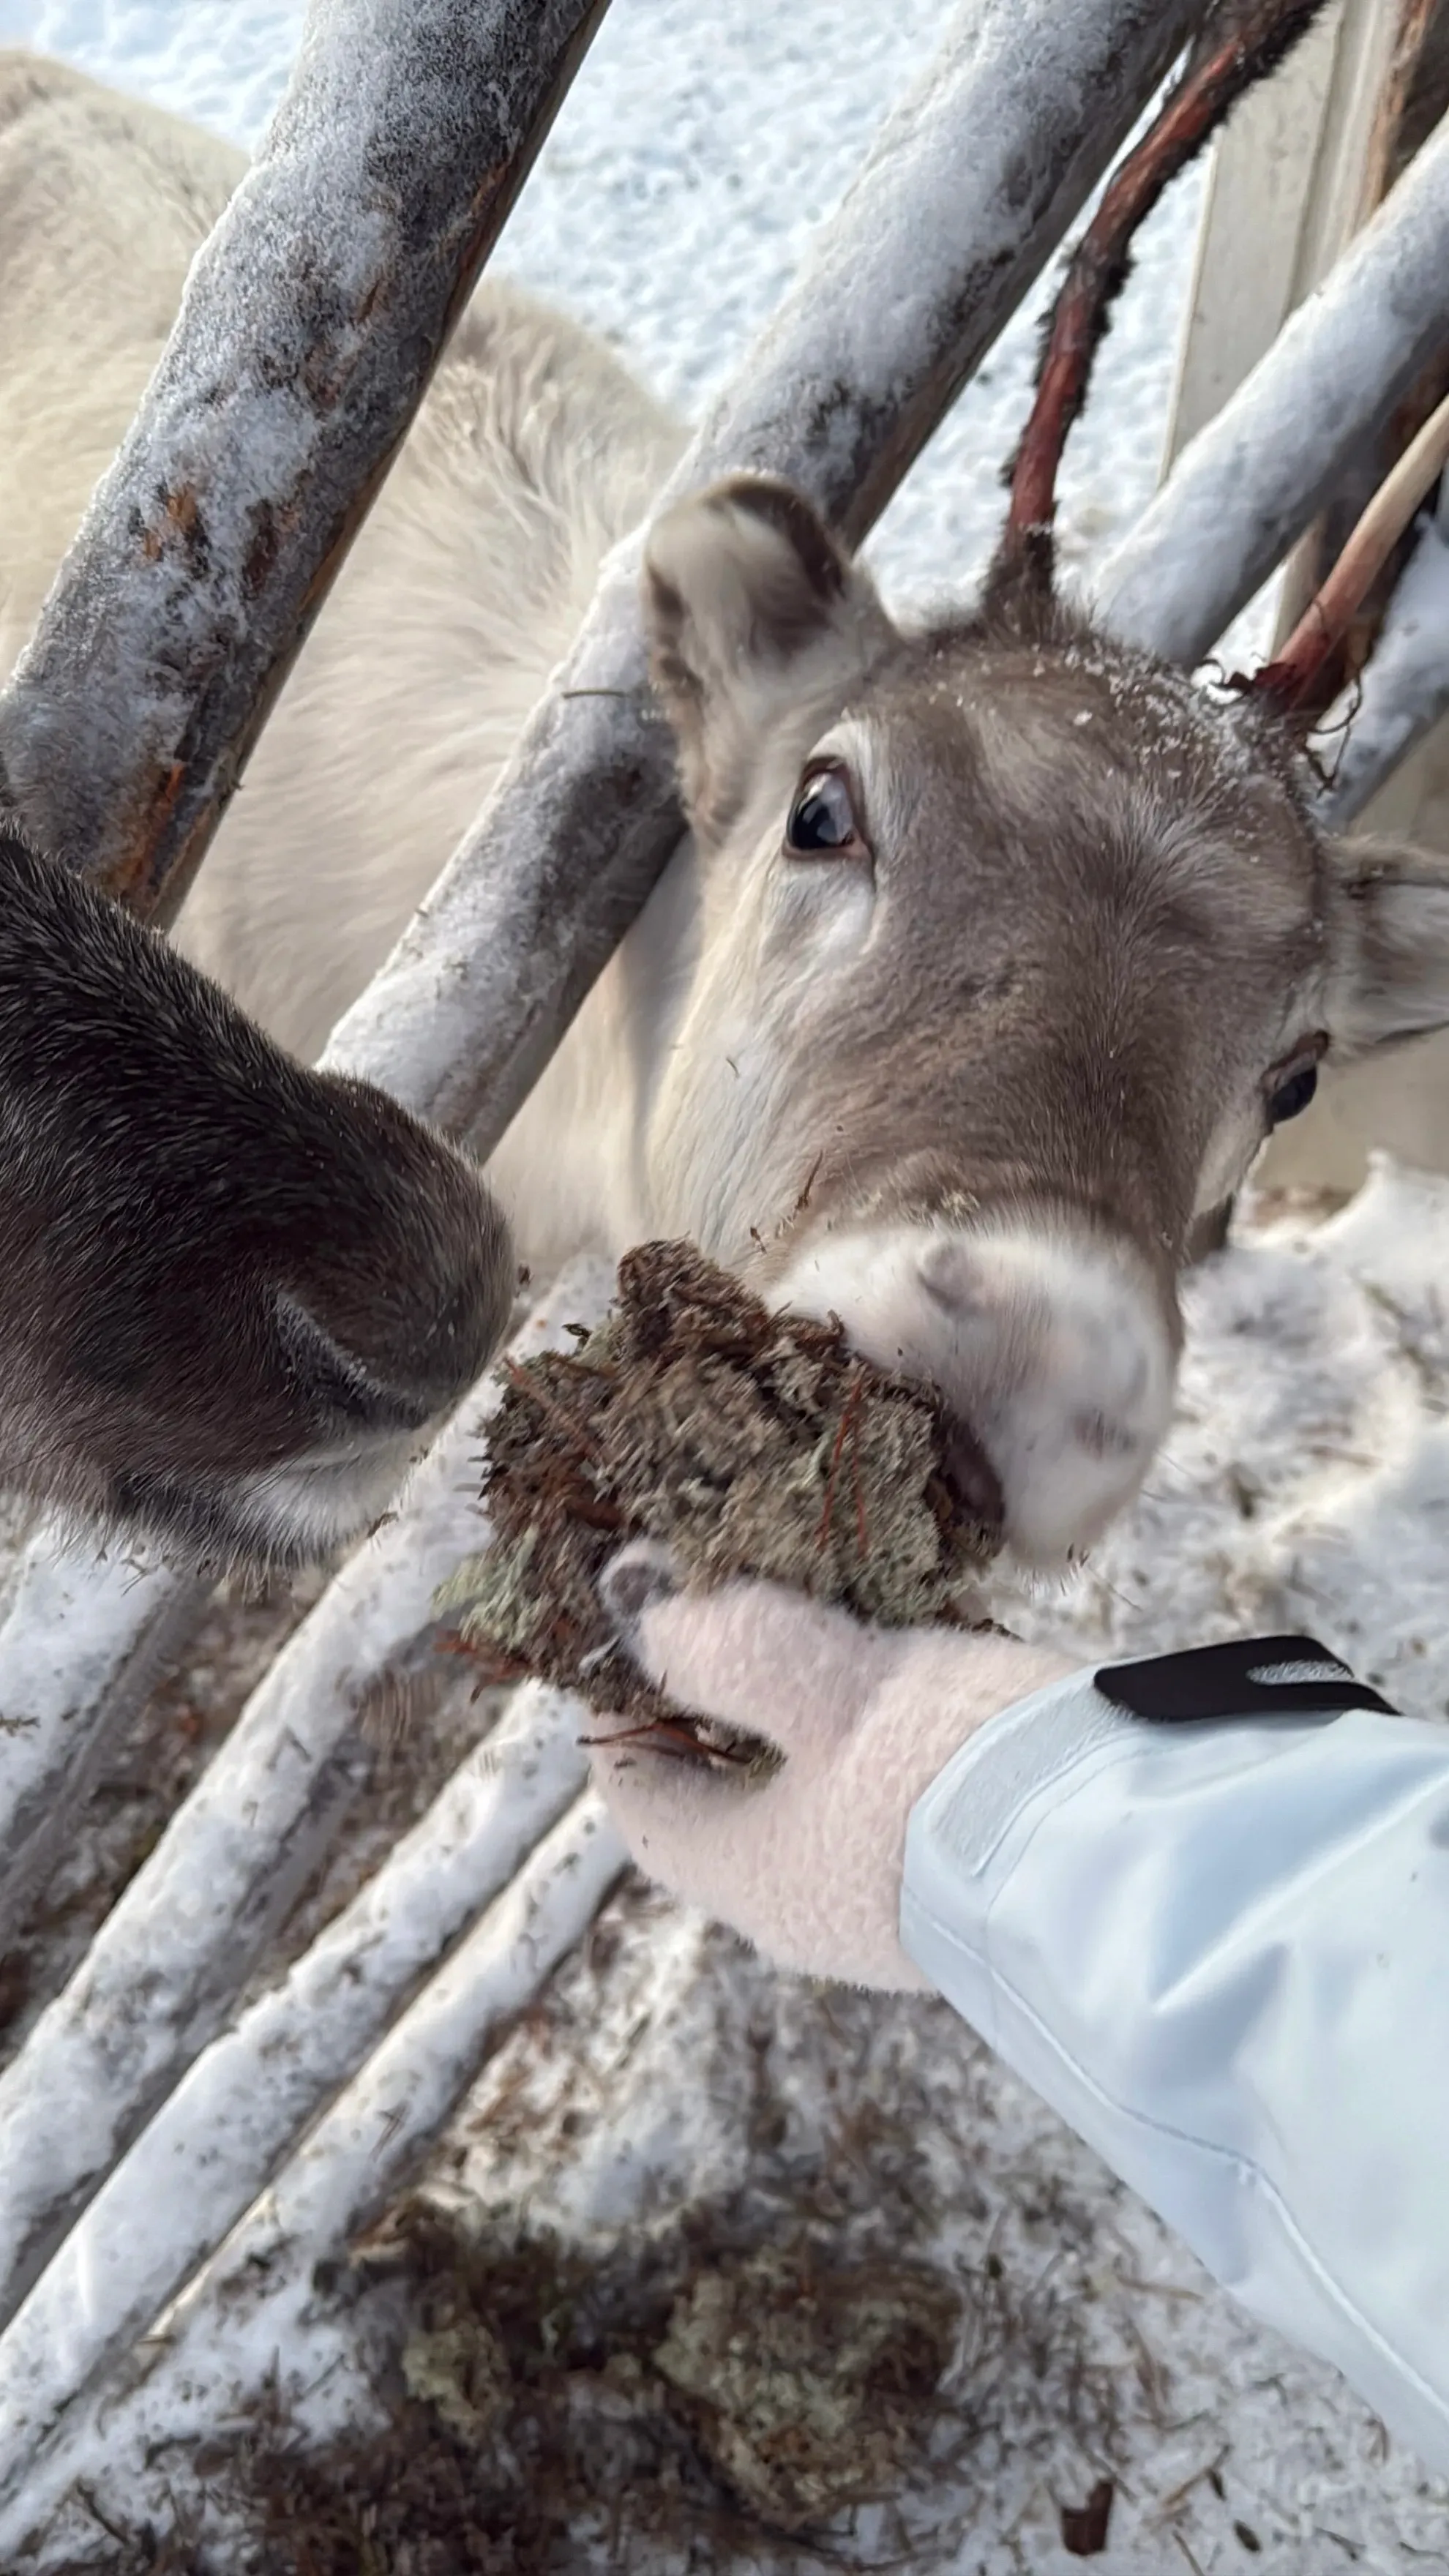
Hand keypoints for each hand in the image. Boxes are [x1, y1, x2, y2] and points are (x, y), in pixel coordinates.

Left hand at [590, 1544, 1074, 1988]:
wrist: (1144, 1862)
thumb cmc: (956, 1777)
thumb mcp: (825, 1685)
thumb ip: (727, 1646)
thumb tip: (641, 1615)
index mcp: (757, 1881)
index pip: (646, 1802)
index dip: (625, 1716)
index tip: (636, 1632)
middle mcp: (824, 1912)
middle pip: (741, 1799)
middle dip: (732, 1705)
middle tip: (743, 1603)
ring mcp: (911, 1906)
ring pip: (832, 1793)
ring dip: (826, 1712)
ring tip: (841, 1614)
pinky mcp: (991, 1876)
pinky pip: (912, 1797)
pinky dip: (903, 1731)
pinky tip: (937, 1664)